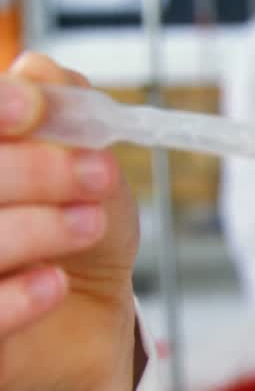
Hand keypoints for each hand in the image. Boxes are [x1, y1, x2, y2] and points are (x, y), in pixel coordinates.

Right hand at [0, 53, 138, 390]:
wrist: (87, 317)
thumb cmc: (75, 230)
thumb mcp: (86, 163)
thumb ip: (64, 111)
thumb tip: (38, 73)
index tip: (34, 109)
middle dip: (33, 170)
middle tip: (100, 174)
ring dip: (37, 227)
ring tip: (91, 224)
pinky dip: (17, 297)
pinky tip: (56, 284)